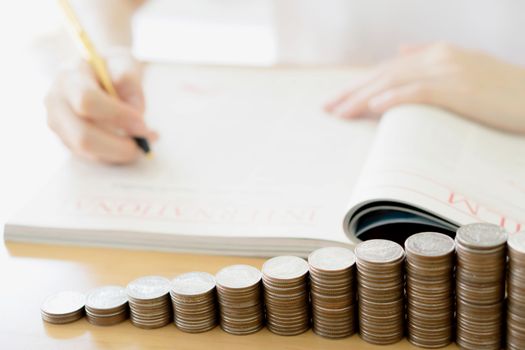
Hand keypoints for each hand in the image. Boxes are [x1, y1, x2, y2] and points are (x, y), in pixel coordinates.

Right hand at [45, 51, 157, 163]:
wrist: (94, 73)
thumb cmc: (110, 67)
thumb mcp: (124, 62)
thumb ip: (130, 80)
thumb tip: (136, 111)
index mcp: (68, 78)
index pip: (87, 101)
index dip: (117, 115)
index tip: (142, 123)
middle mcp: (55, 103)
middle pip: (83, 136)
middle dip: (118, 145)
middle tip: (144, 142)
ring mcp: (58, 125)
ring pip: (88, 152)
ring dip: (120, 153)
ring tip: (144, 141)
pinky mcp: (67, 141)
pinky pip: (93, 157)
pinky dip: (117, 155)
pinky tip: (132, 143)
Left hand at [325, 43, 524, 133]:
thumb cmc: (500, 88)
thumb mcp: (464, 65)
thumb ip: (429, 57)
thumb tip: (401, 52)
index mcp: (437, 53)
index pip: (388, 70)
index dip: (360, 84)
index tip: (338, 99)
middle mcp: (437, 58)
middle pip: (384, 75)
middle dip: (352, 92)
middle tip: (327, 108)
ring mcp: (448, 71)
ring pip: (394, 83)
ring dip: (363, 97)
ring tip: (340, 112)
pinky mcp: (458, 88)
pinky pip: (418, 92)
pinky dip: (393, 98)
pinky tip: (373, 107)